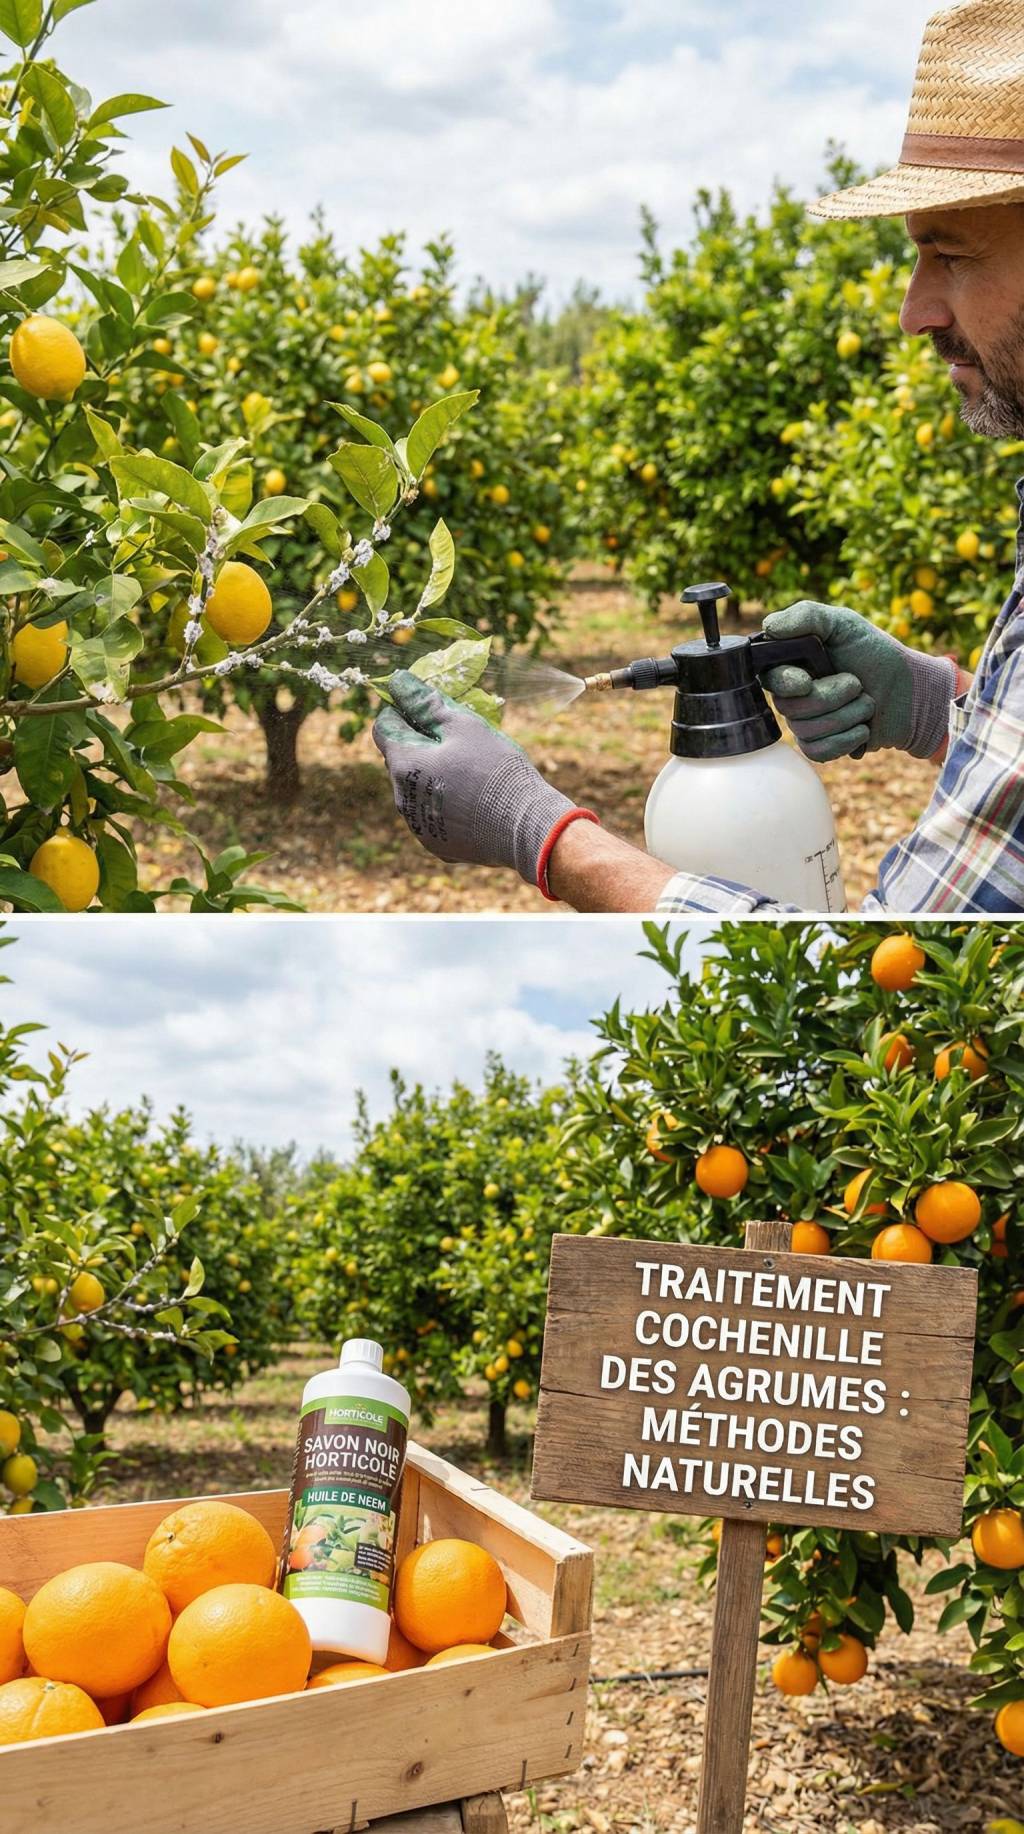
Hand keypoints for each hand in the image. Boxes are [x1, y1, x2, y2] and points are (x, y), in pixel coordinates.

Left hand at [372, 669, 590, 885]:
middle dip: (420, 744)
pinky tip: (473, 800)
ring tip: (469, 772)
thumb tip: (397, 681)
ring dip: (432, 774)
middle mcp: (401, 798)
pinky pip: (432, 815)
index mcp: (404, 764)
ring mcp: (417, 825)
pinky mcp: (436, 844)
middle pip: (400, 759)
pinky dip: (444, 803)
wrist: (524, 826)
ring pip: (415, 788)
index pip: (384, 726)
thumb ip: (424, 702)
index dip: (403, 710)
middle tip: (457, 739)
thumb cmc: (494, 768)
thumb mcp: (462, 725)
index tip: (429, 709)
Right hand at [761, 601, 955, 760]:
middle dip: (832, 696)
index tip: (807, 681)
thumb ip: (807, 615)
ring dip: (847, 715)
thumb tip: (769, 626)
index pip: (768, 677)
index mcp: (792, 664)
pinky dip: (846, 740)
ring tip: (866, 703)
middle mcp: (792, 695)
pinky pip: (817, 751)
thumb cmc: (876, 654)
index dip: (785, 683)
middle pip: (789, 707)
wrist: (909, 692)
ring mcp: (804, 723)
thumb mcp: (844, 624)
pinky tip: (863, 728)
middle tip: (857, 683)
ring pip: (807, 730)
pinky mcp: (819, 747)